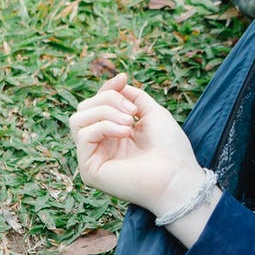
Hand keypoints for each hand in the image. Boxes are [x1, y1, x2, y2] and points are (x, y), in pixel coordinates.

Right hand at [69, 74, 208, 216]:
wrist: (177, 176)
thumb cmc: (170, 148)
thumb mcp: (152, 112)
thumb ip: (133, 96)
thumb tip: (118, 81)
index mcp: (114, 133)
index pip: (96, 104)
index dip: (107, 88)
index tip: (123, 78)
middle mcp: (101, 146)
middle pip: (84, 108)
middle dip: (108, 99)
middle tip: (132, 112)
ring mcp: (93, 158)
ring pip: (78, 119)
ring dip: (105, 112)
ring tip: (129, 124)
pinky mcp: (89, 169)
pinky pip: (83, 135)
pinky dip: (104, 126)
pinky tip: (125, 133)